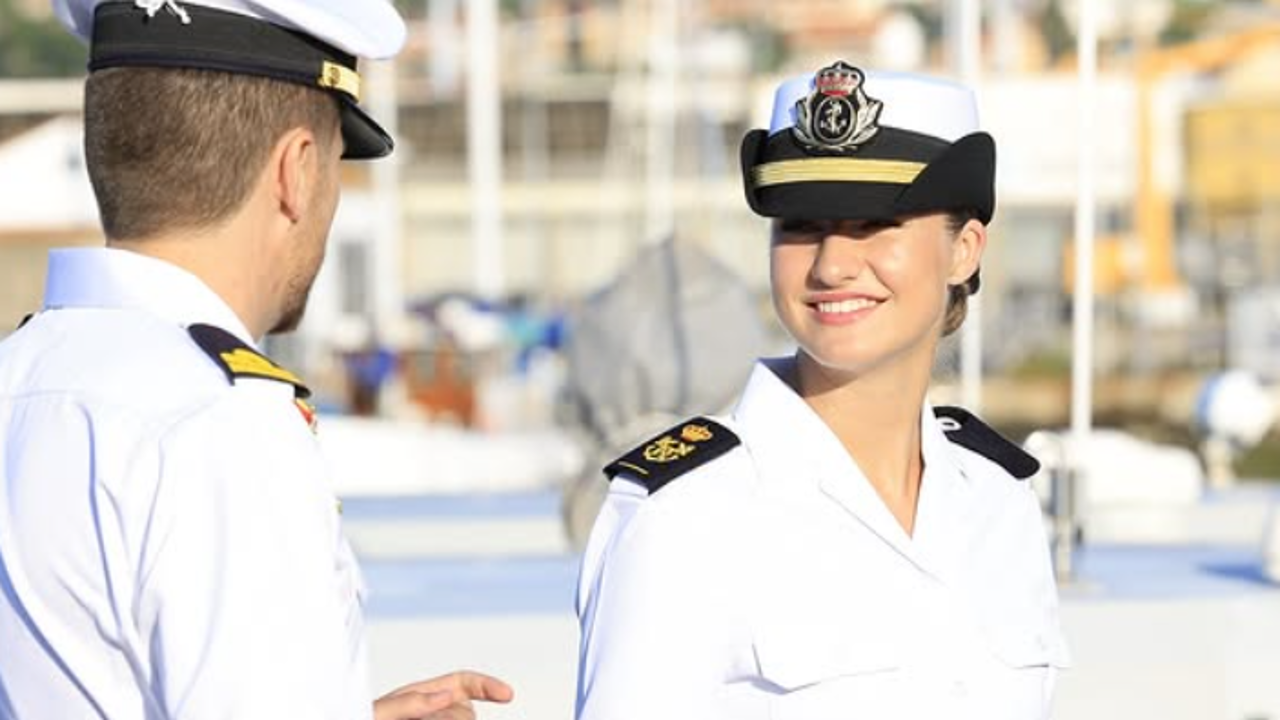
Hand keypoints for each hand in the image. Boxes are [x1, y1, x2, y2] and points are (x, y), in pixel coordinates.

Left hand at [373, 670, 513, 719]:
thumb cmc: (350, 718)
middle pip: (464, 714)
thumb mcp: (374, 713)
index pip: (462, 682)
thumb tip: (446, 693)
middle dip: (453, 718)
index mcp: (418, 697)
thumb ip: (408, 702)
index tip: (508, 695)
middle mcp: (429, 715)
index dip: (486, 686)